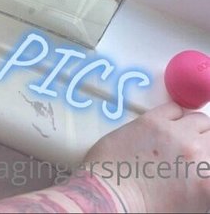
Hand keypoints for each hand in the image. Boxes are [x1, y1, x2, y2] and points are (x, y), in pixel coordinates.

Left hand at [85, 102, 209, 212]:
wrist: (112, 199)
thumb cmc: (147, 209)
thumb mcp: (189, 206)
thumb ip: (202, 185)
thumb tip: (201, 171)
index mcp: (208, 180)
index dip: (209, 158)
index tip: (204, 159)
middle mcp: (196, 152)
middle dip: (206, 143)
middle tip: (195, 153)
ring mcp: (174, 133)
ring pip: (199, 119)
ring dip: (195, 129)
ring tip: (182, 140)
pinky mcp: (152, 120)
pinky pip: (175, 108)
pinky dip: (176, 116)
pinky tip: (167, 128)